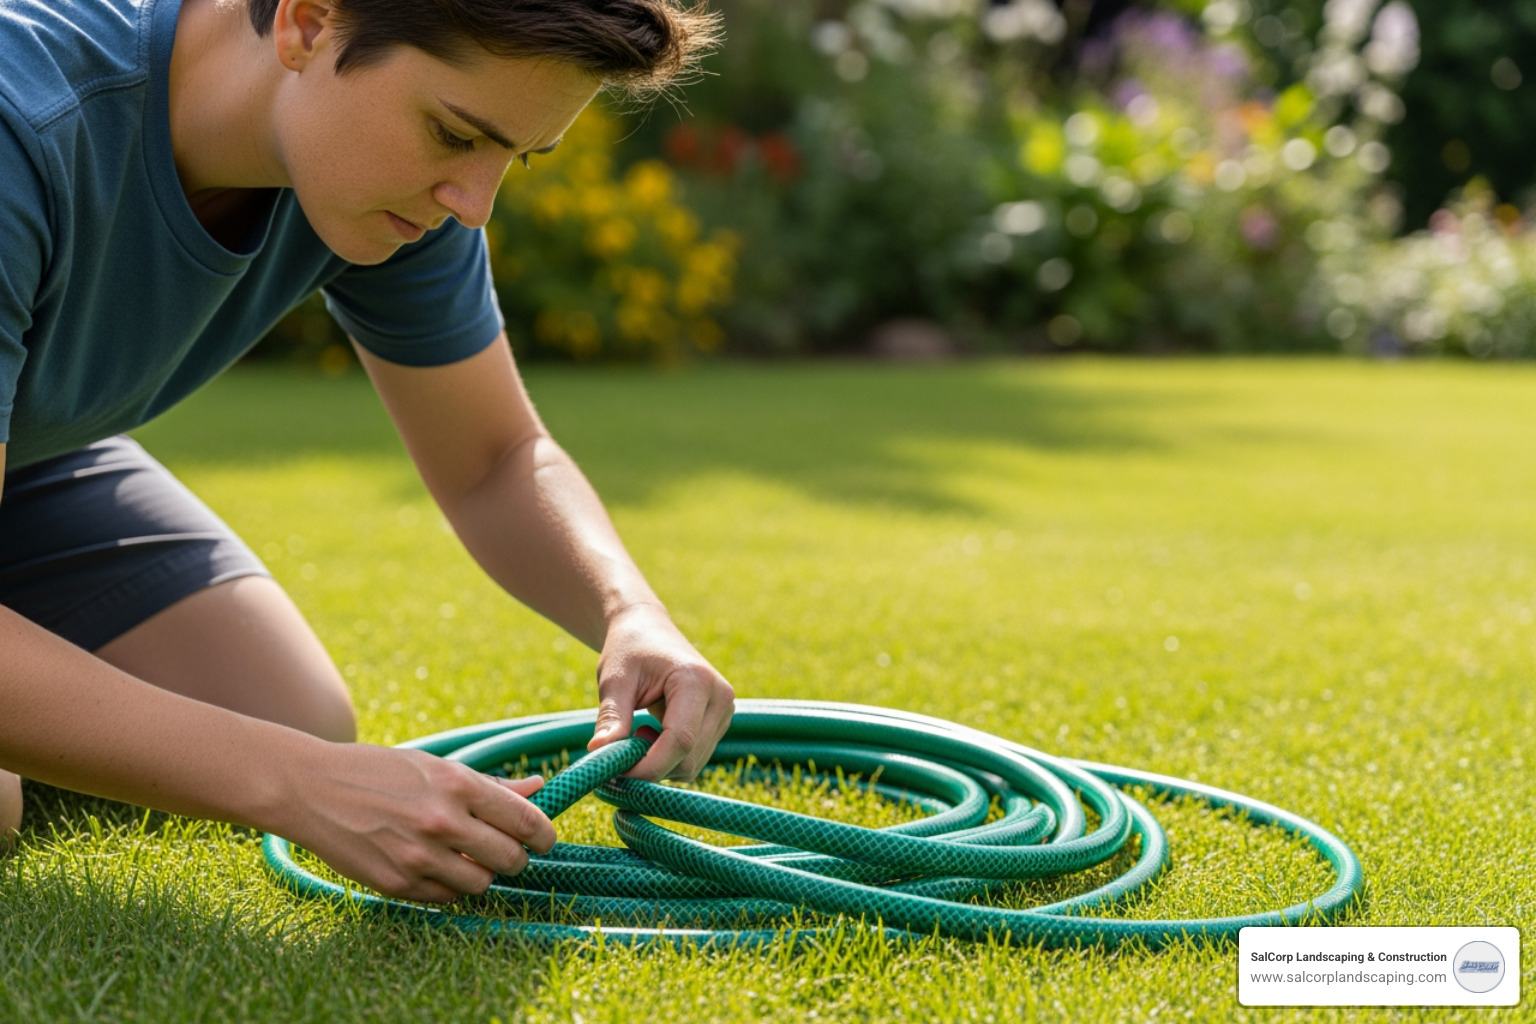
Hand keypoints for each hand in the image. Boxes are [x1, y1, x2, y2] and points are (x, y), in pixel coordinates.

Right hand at [279, 741, 556, 903]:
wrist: (312, 790)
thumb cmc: (380, 772)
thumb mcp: (437, 767)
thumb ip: (490, 785)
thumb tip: (539, 787)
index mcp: (458, 785)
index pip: (525, 821)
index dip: (544, 835)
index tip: (544, 840)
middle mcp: (442, 823)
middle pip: (510, 859)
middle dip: (516, 857)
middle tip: (507, 850)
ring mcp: (419, 858)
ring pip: (481, 885)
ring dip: (483, 875)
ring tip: (468, 857)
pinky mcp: (398, 885)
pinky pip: (446, 898)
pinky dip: (451, 886)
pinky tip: (437, 866)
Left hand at [586, 604, 733, 780]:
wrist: (647, 631)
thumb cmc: (629, 651)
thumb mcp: (614, 680)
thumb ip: (611, 716)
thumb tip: (599, 753)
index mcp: (696, 680)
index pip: (680, 740)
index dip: (648, 765)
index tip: (615, 774)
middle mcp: (720, 697)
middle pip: (689, 758)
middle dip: (650, 766)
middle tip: (618, 749)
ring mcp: (724, 711)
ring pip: (693, 764)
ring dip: (659, 763)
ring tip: (637, 731)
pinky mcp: (719, 722)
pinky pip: (694, 758)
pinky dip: (668, 758)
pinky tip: (652, 733)